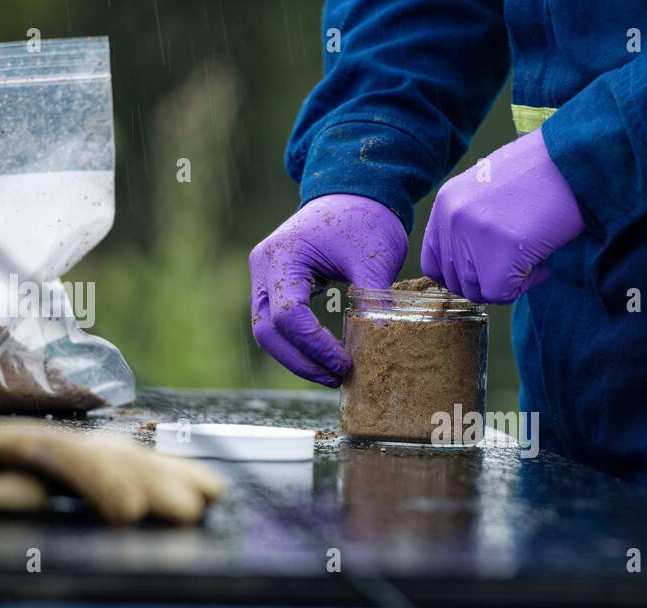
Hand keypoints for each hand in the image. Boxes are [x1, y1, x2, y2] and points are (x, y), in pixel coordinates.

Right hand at [250, 194, 406, 386]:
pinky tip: (324, 357)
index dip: (314, 346)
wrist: (353, 191)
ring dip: (297, 358)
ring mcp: (264, 275)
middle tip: (336, 378)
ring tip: (332, 374)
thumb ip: (374, 298)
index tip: (345, 362)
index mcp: (283, 256)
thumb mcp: (374, 258)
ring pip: (266, 331)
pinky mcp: (273, 283)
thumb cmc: (364, 218)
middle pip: (267, 331)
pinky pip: (276, 323)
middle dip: (300, 361)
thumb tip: (382, 341)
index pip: (288, 315)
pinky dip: (297, 344)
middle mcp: (263, 266)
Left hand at [421, 129, 584, 303]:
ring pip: (478, 292)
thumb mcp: (492, 191)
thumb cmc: (544, 174)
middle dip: (489, 281)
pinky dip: (525, 285)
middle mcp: (452, 219)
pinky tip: (541, 263)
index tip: (488, 271)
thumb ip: (472, 224)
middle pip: (457, 283)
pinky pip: (502, 294)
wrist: (575, 159)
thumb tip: (472, 268)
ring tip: (532, 257)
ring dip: (509, 284)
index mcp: (446, 203)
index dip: (462, 276)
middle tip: (519, 261)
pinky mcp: (499, 254)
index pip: (434, 264)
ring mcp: (472, 236)